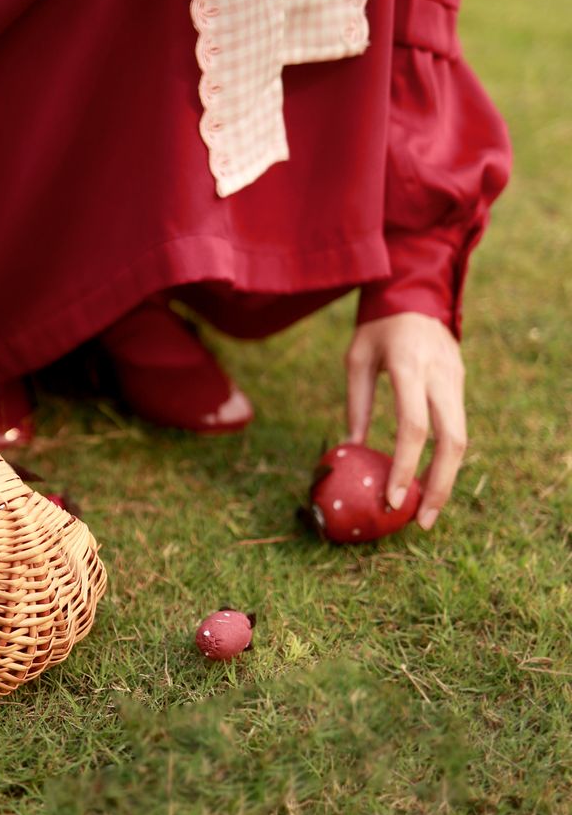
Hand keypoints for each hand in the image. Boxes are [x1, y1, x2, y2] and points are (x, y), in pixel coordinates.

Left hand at [344, 311, 467, 530]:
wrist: (415, 293)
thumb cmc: (377, 327)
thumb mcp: (355, 358)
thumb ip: (357, 403)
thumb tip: (352, 449)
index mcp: (409, 366)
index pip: (412, 426)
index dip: (404, 466)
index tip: (393, 499)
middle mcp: (440, 376)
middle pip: (451, 441)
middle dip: (438, 485)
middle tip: (420, 521)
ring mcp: (456, 380)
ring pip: (462, 439)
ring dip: (446, 478)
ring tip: (425, 511)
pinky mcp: (460, 385)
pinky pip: (458, 429)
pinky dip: (445, 459)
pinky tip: (429, 481)